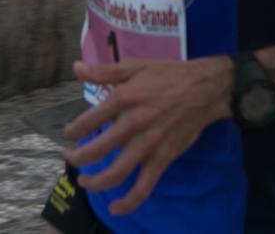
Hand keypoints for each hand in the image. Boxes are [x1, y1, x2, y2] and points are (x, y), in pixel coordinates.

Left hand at [64, 57, 232, 215]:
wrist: (204, 89)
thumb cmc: (167, 75)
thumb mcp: (134, 66)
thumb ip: (103, 71)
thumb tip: (76, 68)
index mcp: (123, 99)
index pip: (87, 122)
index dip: (73, 131)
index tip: (70, 134)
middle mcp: (132, 124)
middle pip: (96, 150)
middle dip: (77, 158)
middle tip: (71, 158)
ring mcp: (148, 144)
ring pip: (115, 173)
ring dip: (95, 182)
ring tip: (84, 182)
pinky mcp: (163, 159)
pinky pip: (144, 187)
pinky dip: (128, 202)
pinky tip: (115, 208)